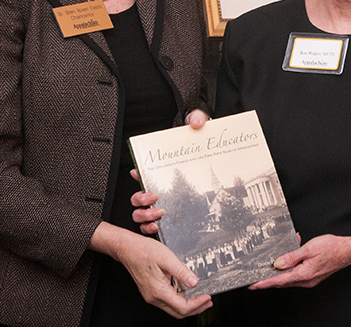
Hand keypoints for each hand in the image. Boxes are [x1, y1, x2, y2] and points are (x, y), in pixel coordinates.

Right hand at [90, 223, 212, 317]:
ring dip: (188, 304)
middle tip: (208, 301)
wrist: (128, 249)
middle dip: (195, 308)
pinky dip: (179, 299)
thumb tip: (194, 282)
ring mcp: (151, 295)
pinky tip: (187, 291)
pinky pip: (167, 300)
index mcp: (159, 291)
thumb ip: (182, 272)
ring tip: (200, 297)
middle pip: (178, 312)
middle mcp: (154, 297)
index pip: (182, 307)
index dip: (197, 304)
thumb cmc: (144, 251)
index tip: (207, 297)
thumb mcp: (167, 258)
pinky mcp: (151, 290)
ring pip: (173, 308)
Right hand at [130, 111, 207, 233]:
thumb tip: (195, 122)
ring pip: (138, 214)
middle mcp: (157, 188)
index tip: (138, 173)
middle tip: (156, 196)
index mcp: (161, 169)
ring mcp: (160, 205)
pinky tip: (158, 227)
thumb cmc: (201, 146)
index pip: (142, 172)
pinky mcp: (168, 218)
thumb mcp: (200, 128)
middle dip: (141, 199)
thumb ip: (197, 119)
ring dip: (144, 216)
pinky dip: (149, 230)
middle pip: (136, 197)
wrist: (215, 160)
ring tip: (160, 213)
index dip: (137, 173)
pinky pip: (148, 228)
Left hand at [248, 234, 350, 289]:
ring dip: (281, 269)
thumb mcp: (308, 248)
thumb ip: (291, 256)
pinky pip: (297, 273)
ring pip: (289, 277)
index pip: (278, 281)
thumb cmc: (331, 248)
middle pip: (282, 281)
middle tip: (256, 276)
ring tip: (277, 258)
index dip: (264, 283)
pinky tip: (292, 255)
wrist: (348, 251)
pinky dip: (291, 266)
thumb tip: (277, 264)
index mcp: (303, 274)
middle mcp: (306, 280)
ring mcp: (310, 280)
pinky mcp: (312, 276)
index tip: (252, 285)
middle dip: (269, 278)